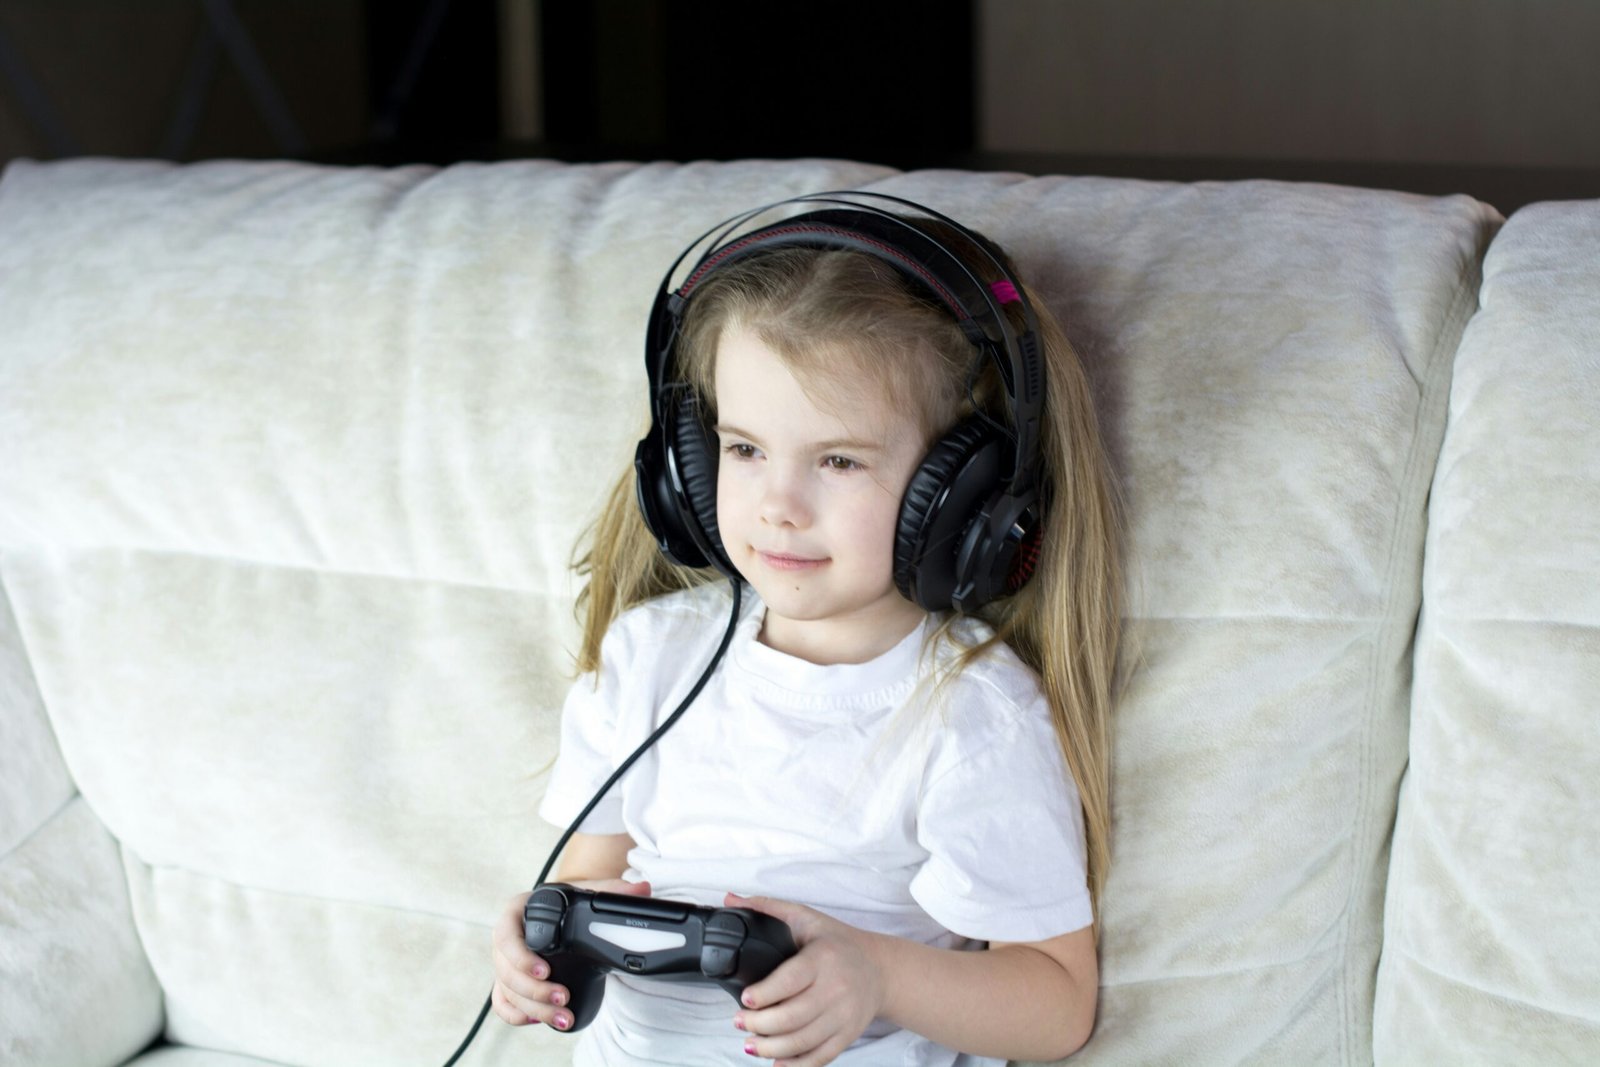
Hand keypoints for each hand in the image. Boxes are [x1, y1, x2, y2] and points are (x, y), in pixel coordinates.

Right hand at [490, 878, 650, 1030]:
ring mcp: (505, 961)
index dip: (522, 958)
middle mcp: (505, 938)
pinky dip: (516, 1015)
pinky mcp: (508, 980)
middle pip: (506, 971)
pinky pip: (502, 1003)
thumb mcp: (588, 892)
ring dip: (534, 1008)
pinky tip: (537, 1020)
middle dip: (534, 991)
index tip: (547, 972)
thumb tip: (643, 889)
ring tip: (564, 1018)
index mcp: (516, 911)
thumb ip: (613, 890)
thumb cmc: (569, 900)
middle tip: (563, 999)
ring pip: (507, 991)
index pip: (505, 937)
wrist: (561, 911)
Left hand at [728, 893, 884, 1066]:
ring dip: (771, 1048)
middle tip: (739, 1023)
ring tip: (750, 1044)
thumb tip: (730, 899)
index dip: (764, 995)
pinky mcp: (848, 1034)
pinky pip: (820, 1057)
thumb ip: (767, 908)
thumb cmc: (838, 942)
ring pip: (804, 1041)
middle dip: (759, 1025)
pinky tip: (776, 1062)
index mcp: (822, 958)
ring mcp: (844, 1015)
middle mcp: (836, 988)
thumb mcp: (806, 917)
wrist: (880, 968)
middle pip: (793, 1017)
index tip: (744, 1001)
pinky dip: (796, 1065)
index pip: (790, 981)